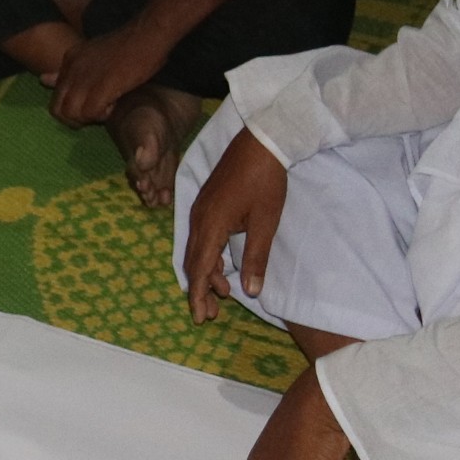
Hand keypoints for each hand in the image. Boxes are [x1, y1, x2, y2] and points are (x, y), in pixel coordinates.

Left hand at [46, 27, 163, 128]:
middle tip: (96, 114)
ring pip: (71, 114)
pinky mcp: (102, 85)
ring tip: (107, 108)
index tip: (90, 104)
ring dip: (88, 119)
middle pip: (57, 109)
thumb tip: (42, 79)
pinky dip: (102, 115)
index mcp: (69, 61)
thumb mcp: (90, 53)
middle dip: (75, 119)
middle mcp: (72, 69)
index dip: (71, 107)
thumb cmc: (126, 45)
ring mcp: (85, 77)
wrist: (148, 34)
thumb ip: (69, 70)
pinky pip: (90, 113)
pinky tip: (115, 105)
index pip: (56, 96)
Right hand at [183, 125, 288, 322]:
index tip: (201, 317)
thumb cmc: (266, 181)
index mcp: (211, 225)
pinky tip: (221, 263)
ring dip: (207, 272)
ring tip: (223, 291)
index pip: (200, 269)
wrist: (261, 142)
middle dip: (201, 289)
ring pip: (196, 249)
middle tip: (212, 313)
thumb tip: (252, 292)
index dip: (199, 295)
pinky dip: (208, 256)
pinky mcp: (206, 202)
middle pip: (193, 262)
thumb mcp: (265, 223)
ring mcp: (200, 209)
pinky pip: (200, 236)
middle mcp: (199, 218)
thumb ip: (256, 257)